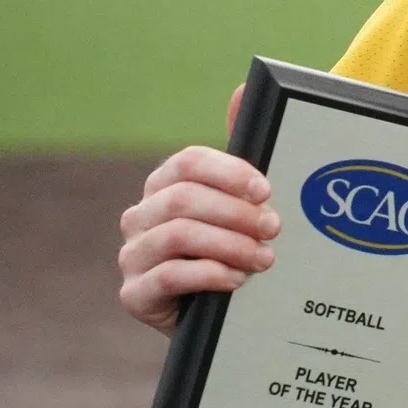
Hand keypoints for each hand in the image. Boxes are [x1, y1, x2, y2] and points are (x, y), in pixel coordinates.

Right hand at [116, 87, 276, 335]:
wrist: (225, 319)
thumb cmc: (237, 252)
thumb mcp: (246, 207)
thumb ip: (244, 156)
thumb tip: (245, 88)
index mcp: (166, 186)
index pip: (188, 162)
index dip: (230, 172)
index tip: (266, 190)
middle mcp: (142, 216)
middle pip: (184, 198)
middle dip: (237, 212)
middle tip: (274, 229)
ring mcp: (134, 255)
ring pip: (177, 235)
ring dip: (230, 245)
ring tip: (265, 259)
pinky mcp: (135, 295)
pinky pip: (168, 276)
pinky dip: (210, 275)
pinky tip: (237, 280)